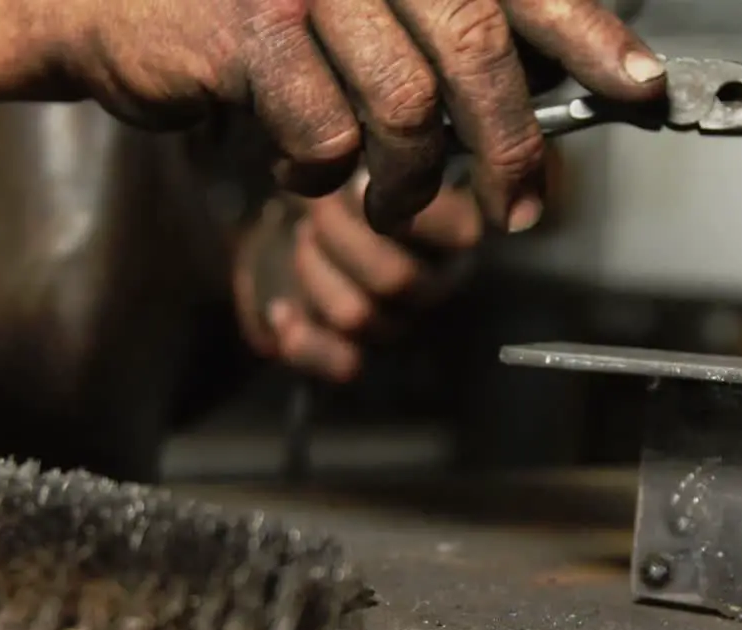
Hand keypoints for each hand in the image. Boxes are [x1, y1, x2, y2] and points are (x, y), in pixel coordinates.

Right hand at [62, 0, 664, 233]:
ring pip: (404, 108)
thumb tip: (536, 93)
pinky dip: (322, 174)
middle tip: (523, 207)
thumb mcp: (357, 9)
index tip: (642, 88)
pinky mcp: (250, 32)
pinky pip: (325, 135)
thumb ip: (436, 36)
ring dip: (406, 177)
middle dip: (511, 145)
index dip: (590, 35)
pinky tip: (299, 167)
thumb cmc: (248, 14)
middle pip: (473, 50)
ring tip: (388, 197)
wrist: (111, 3)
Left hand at [236, 171, 483, 381]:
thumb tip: (357, 165)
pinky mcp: (355, 354)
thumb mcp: (355, 153)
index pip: (461, 232)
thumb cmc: (334, 177)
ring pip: (358, 316)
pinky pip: (342, 365)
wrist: (287, 219)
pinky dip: (302, 338)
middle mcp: (435, 282)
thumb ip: (370, 154)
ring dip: (314, 271)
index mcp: (452, 230)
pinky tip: (281, 310)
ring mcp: (397, 323)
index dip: (405, 205)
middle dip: (338, 234)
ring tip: (301, 239)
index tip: (357, 177)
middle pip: (396, 278)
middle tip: (315, 204)